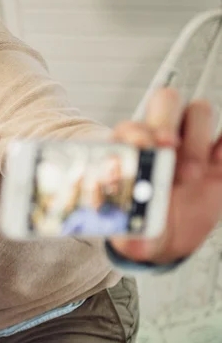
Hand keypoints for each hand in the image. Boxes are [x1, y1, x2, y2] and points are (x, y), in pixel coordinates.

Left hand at [110, 88, 221, 262]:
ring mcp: (192, 144)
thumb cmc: (139, 228)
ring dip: (198, 138)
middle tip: (171, 150)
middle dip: (168, 122)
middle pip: (166, 102)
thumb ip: (132, 237)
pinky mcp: (219, 158)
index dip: (138, 131)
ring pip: (199, 111)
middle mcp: (159, 140)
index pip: (131, 126)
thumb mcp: (130, 237)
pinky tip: (219, 162)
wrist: (163, 236)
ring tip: (191, 175)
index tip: (145, 148)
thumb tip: (137, 240)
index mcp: (130, 152)